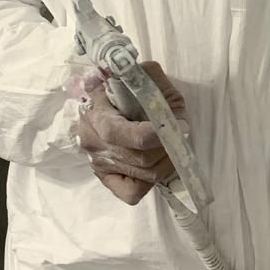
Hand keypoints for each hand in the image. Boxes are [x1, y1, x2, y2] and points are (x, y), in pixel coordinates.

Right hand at [72, 62, 187, 205]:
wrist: (103, 99)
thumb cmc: (127, 88)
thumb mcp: (143, 75)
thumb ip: (153, 82)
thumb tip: (173, 113)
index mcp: (96, 111)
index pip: (118, 132)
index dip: (150, 135)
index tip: (175, 127)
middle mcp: (92, 140)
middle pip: (138, 158)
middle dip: (166, 149)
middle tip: (178, 137)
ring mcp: (97, 161)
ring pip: (142, 175)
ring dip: (165, 163)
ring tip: (171, 148)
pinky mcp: (104, 176)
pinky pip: (130, 193)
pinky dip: (148, 184)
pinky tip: (152, 166)